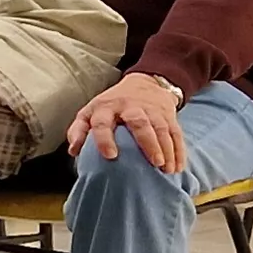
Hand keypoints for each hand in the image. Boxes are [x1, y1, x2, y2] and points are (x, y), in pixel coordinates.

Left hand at [67, 72, 187, 174]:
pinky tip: (178, 167)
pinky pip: (176, 132)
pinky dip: (178, 150)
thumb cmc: (111, 105)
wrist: (144, 83)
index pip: (103, 122)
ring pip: (161, 128)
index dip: (105, 139)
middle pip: (139, 123)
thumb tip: (73, 151)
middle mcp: (130, 107)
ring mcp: (152, 110)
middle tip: (154, 162)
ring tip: (167, 169)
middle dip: (147, 142)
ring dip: (166, 149)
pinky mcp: (168, 116)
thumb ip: (79, 130)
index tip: (111, 156)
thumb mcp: (91, 111)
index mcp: (106, 108)